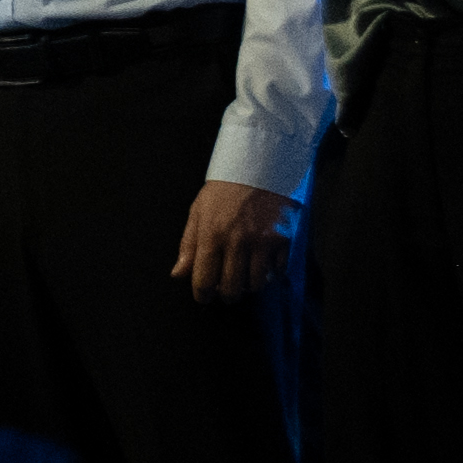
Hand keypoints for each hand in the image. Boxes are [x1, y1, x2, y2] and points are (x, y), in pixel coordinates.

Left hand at [173, 182, 297, 304]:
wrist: (258, 167)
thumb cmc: (224, 190)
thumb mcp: (198, 212)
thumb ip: (188, 245)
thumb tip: (179, 274)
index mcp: (212, 235)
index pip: (204, 280)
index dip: (203, 294)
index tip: (204, 296)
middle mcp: (237, 242)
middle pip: (232, 288)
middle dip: (227, 295)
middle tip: (226, 290)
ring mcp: (262, 242)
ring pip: (256, 284)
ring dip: (249, 285)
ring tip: (245, 275)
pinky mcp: (283, 239)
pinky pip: (278, 271)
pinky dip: (271, 273)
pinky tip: (264, 263)